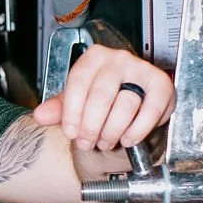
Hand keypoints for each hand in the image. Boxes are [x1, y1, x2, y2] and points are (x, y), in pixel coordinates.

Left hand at [32, 44, 174, 151]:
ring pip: (126, 105)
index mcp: (93, 59)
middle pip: (101, 96)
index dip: (72, 113)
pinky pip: (150, 111)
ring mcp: (142, 70)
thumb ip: (58, 109)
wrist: (133, 102)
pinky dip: (137, 130)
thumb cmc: (102, 99)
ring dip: (113, 131)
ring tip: (106, 142)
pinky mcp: (161, 85)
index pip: (78, 82)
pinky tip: (128, 139)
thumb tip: (40, 115)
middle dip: (92, 127)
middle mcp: (118, 59)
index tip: (71, 133)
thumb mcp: (76, 102)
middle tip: (88, 143)